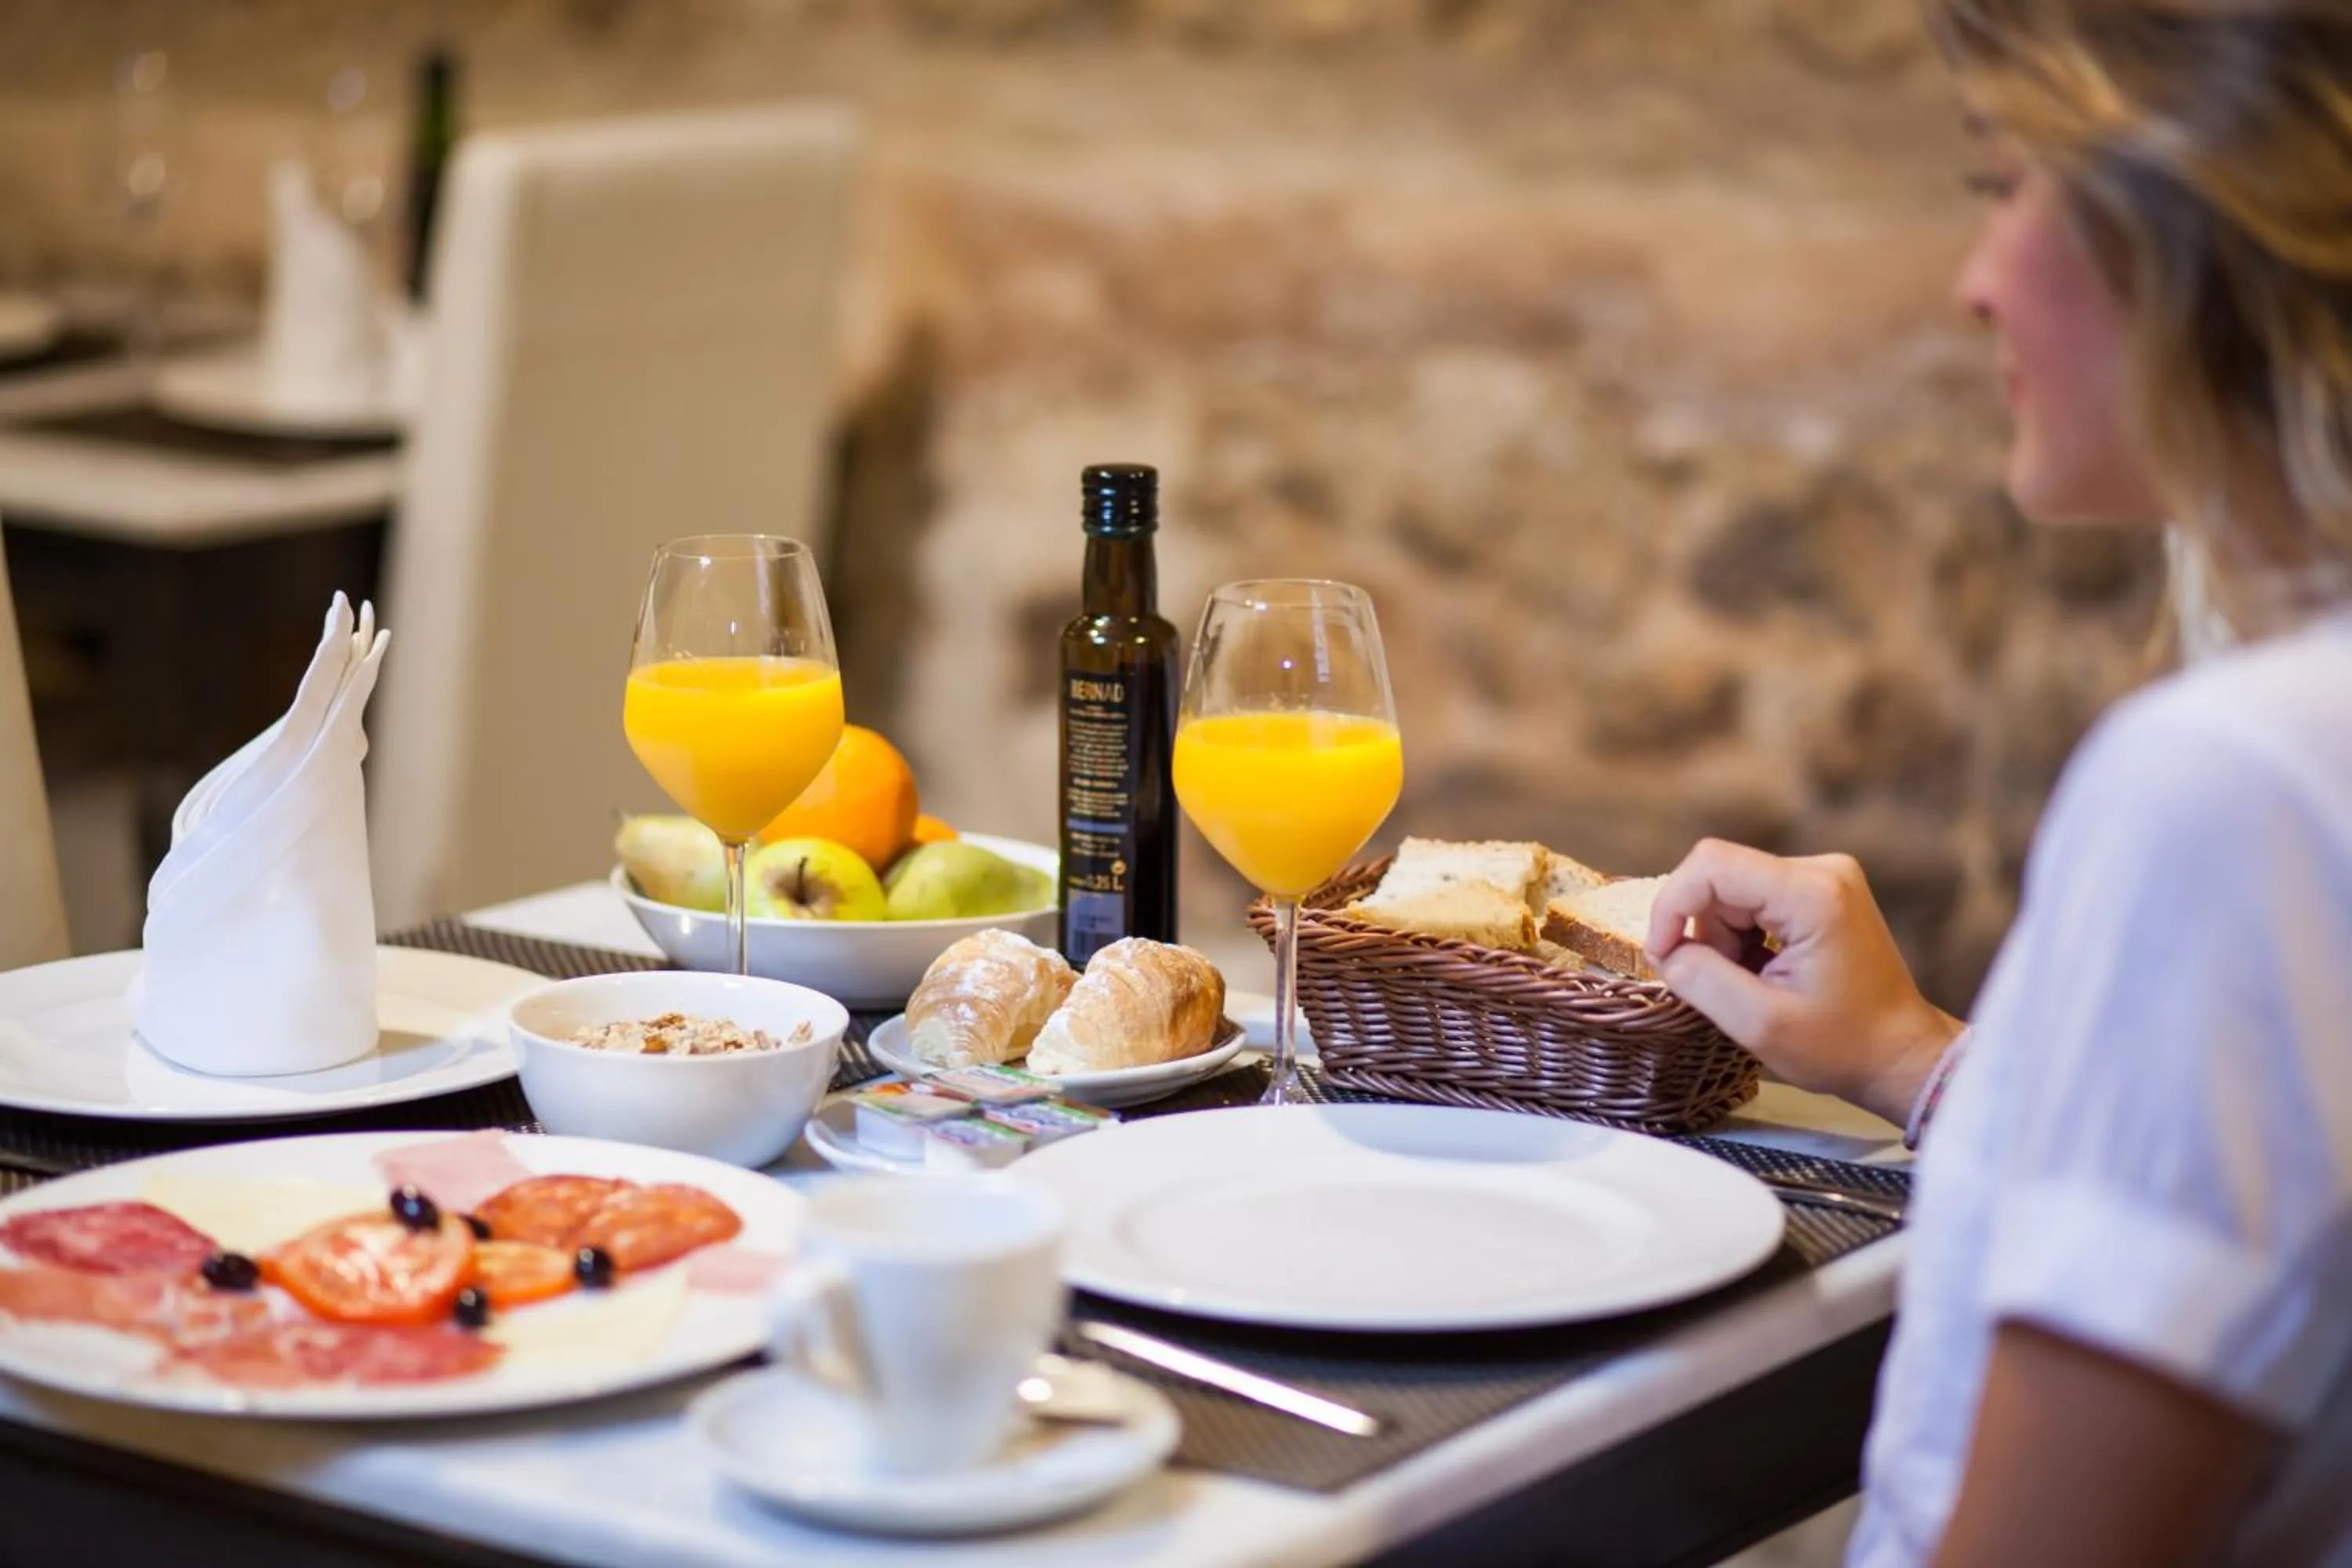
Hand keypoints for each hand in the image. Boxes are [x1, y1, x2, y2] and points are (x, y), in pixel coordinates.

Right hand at [1644, 838, 1964, 1125]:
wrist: (1899, 1055)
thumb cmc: (1842, 1047)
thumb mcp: (1759, 1024)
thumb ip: (1700, 979)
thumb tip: (1664, 950)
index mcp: (1812, 894)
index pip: (1711, 865)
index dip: (1672, 906)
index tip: (1663, 957)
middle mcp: (1822, 870)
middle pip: (1721, 876)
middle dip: (1703, 931)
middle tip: (1722, 984)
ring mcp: (1824, 877)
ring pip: (1733, 889)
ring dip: (1723, 937)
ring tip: (1751, 984)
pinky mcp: (1821, 890)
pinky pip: (1754, 897)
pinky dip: (1743, 935)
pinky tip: (1765, 971)